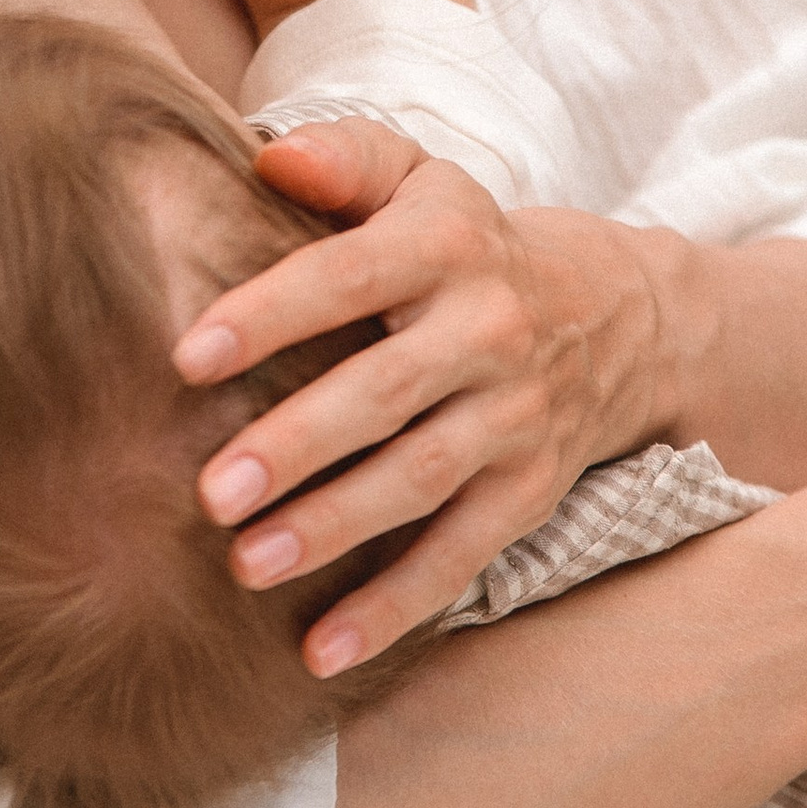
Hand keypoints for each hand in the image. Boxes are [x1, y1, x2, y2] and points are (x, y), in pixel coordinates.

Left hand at [172, 113, 663, 671]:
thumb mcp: (419, 179)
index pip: (352, 276)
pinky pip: (461, 555)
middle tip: (210, 492)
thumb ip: (345, 158)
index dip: (273, 314)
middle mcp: (488, 332)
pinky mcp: (529, 491)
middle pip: (386, 392)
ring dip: (335, 528)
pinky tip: (321, 650)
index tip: (189, 356)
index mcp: (445, 246)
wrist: (617, 315)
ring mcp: (514, 418)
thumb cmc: (467, 244)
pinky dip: (395, 607)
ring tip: (246, 564)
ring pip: (421, 481)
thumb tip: (269, 157)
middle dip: (299, 445)